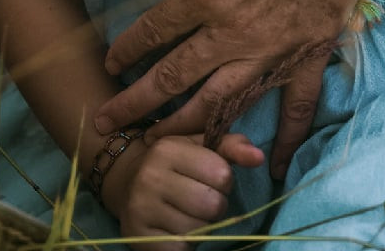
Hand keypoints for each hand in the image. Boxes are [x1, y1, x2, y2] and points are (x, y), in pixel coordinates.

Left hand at [95, 0, 383, 176]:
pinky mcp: (308, 55)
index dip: (127, 51)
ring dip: (186, 126)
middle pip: (176, 77)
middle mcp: (233, 32)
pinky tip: (272, 166)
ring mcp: (271, 50)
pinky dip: (286, 140)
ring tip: (159, 143)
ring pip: (221, 102)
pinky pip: (294, 107)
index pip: (154, 32)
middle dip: (137, 103)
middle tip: (108, 122)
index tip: (110, 64)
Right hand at [104, 131, 262, 250]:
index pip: (221, 174)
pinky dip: (185, 244)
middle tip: (201, 200)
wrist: (126, 181)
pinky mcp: (138, 237)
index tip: (210, 179)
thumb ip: (230, 146)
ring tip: (187, 213)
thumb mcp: (198, 146)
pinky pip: (180, 250)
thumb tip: (258, 157)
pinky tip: (174, 229)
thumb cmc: (172, 163)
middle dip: (215, 206)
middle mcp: (151, 176)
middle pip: (213, 205)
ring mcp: (141, 208)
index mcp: (168, 149)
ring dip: (200, 226)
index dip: (223, 181)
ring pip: (198, 230)